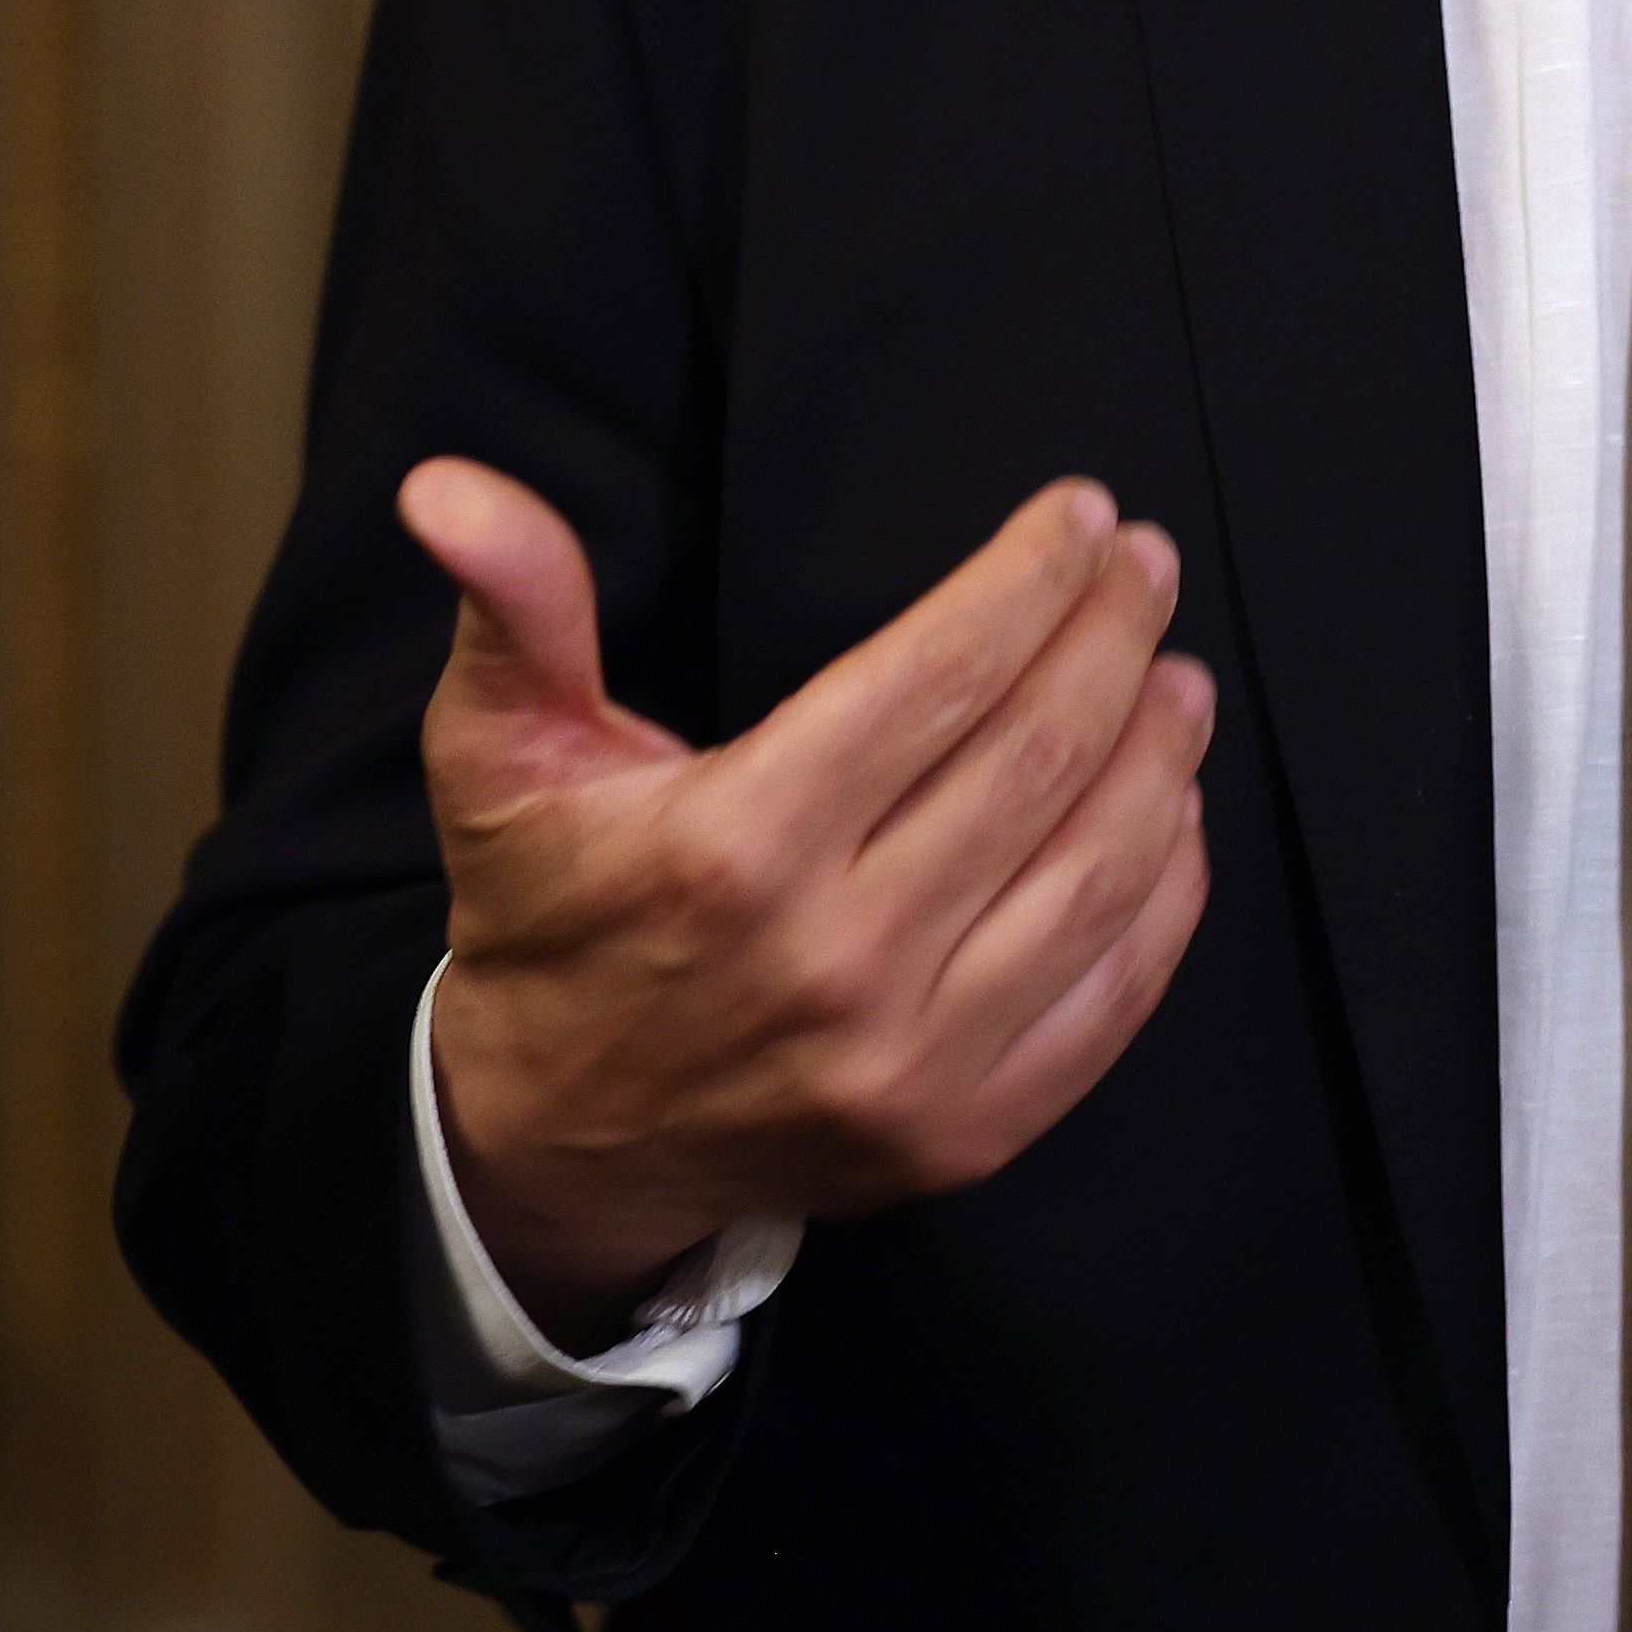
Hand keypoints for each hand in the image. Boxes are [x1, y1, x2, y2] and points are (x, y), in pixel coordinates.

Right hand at [404, 459, 1218, 1346]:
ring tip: (1178, 675)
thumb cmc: (550, 915)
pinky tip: (1170, 811)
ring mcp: (910, 1063)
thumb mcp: (500, 755)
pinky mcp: (962, 1134)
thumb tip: (454, 488)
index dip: (1030, 577)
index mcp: (734, 848)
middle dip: (1114, 638)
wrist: (555, 1144)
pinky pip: (1113, 998)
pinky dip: (1165, 892)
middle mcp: (835, 961)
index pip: (937, 675)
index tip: (1086, 513)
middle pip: (1038, 757)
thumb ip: (513, 611)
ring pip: (1098, 872)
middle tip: (1149, 569)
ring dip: (1161, 756)